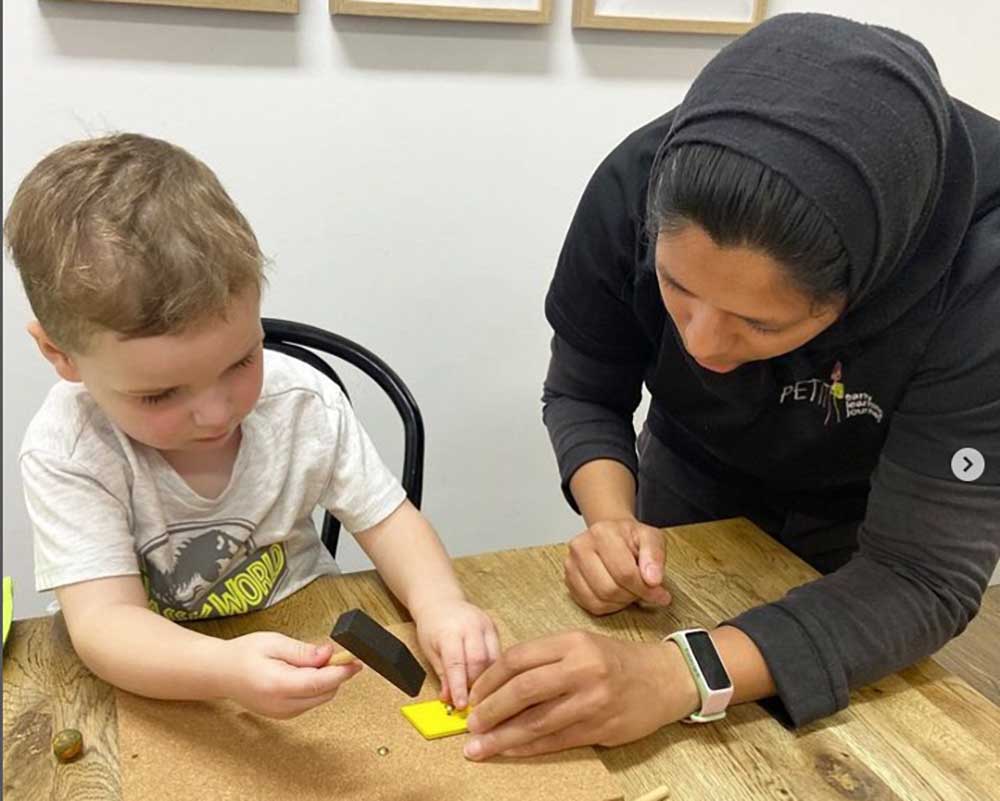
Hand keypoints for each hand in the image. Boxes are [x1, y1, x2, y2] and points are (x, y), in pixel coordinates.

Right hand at [223, 632, 360, 718]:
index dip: (341, 671)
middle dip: (335, 673)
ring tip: (309, 661)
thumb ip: (302, 651)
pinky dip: (315, 687)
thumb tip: (328, 654)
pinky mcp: (285, 714)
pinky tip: (303, 672)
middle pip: (325, 692)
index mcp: (277, 685)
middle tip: (331, 652)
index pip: (319, 683)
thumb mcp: (273, 642)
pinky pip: (311, 701)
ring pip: (320, 698)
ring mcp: (283, 713)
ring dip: (325, 680)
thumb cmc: (243, 654)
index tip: (355, 660)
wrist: (221, 673)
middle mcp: (281, 705)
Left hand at [411, 598, 500, 709]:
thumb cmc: (432, 625)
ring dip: (487, 680)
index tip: (462, 705)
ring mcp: (485, 625)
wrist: (441, 601)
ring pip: (493, 659)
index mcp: (450, 631)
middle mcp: (471, 625)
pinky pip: (498, 654)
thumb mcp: (430, 651)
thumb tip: (450, 698)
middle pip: (479, 662)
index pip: (456, 663)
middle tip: (470, 702)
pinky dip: (493, 670)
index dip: (460, 687)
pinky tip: (488, 680)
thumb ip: (442, 674)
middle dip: (476, 686)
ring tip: (479, 693)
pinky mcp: (494, 628)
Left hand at [464, 631, 697, 759]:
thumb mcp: (581, 645)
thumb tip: (498, 683)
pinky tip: (510, 750)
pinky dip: (529, 747)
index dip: (489, 678)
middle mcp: (581, 669)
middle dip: (491, 709)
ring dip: (503, 736)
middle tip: (470, 723)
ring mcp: (593, 700)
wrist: (665, 678)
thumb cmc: (617, 661)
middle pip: (523, 690)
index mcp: (572, 642)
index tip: (473, 694)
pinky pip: (556, 741)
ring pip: (537, 721)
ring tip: (479, 746)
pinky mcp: (601, 727)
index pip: (518, 658)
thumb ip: (544, 659)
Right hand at [565, 517, 671, 614]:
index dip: (645, 589)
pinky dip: (608, 606)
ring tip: (630, 590)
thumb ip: (655, 556)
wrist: (612, 535)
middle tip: (643, 590)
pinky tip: (617, 594)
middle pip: (609, 589)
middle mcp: (581, 546)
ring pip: (599, 600)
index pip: (624, 573)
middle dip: (632, 595)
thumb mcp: (652, 538)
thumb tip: (653, 580)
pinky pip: (590, 605)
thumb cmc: (631, 538)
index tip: (660, 593)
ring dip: (621, 602)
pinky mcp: (569, 580)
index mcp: (602, 532)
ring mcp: (571, 564)